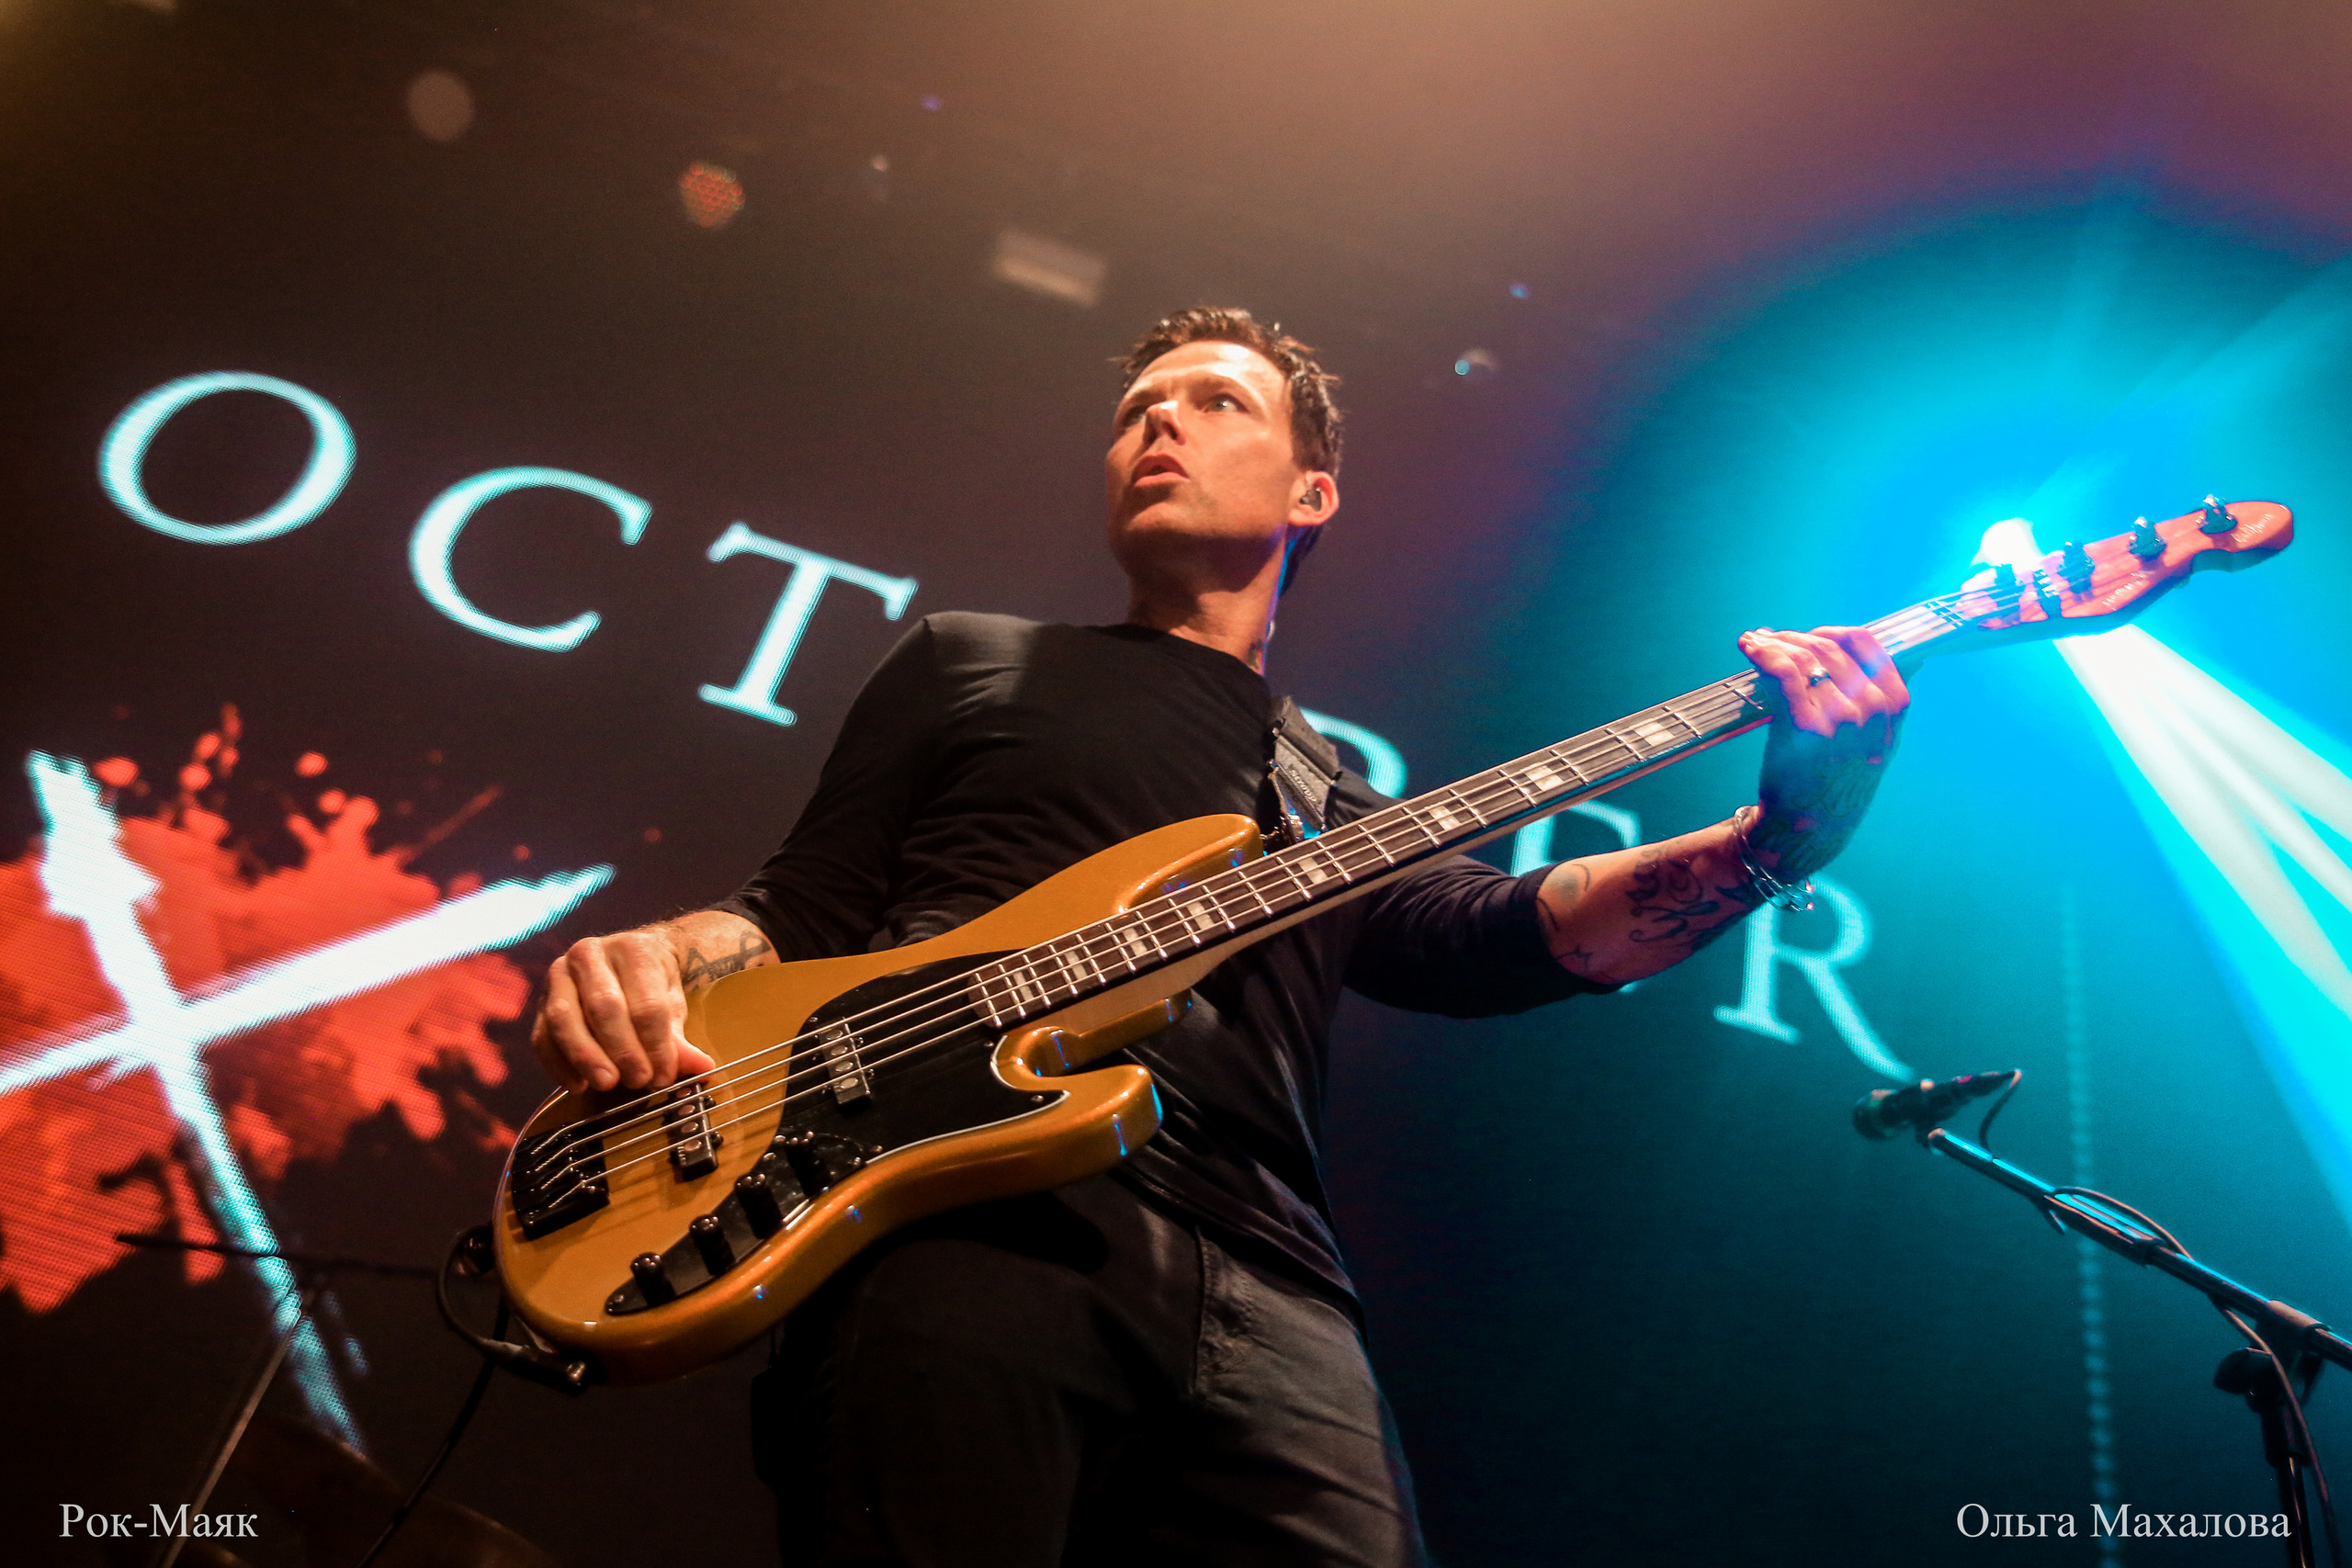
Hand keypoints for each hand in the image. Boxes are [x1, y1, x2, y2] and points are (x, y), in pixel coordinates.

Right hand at [530, 925, 718, 1093]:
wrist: (626, 964)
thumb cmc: (653, 987)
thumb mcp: (673, 1007)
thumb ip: (682, 1041)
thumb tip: (703, 1070)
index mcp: (632, 949)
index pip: (646, 1004)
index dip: (656, 1045)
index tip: (664, 1075)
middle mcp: (589, 954)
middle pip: (604, 1008)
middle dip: (623, 1050)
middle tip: (639, 1081)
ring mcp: (559, 975)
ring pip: (565, 1018)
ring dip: (586, 1056)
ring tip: (607, 1084)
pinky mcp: (540, 1002)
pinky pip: (542, 1036)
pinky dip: (558, 1064)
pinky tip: (578, 1085)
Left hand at [1736, 625, 1909, 878]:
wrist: (1810, 826)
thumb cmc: (1837, 778)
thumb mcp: (1878, 740)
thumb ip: (1889, 699)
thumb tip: (1914, 657)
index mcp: (1895, 707)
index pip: (1868, 645)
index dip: (1833, 633)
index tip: (1809, 636)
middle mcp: (1874, 711)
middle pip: (1831, 648)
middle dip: (1797, 637)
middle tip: (1773, 639)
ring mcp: (1842, 720)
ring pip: (1805, 657)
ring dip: (1775, 642)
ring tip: (1756, 642)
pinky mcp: (1807, 729)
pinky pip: (1783, 673)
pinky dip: (1763, 653)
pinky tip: (1749, 647)